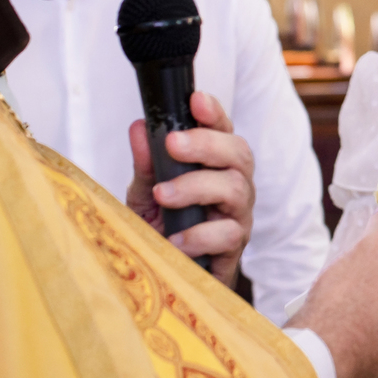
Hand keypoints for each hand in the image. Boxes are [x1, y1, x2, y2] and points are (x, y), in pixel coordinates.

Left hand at [125, 90, 254, 285]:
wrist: (164, 278)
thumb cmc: (161, 228)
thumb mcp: (145, 193)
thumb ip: (146, 163)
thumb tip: (138, 128)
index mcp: (215, 164)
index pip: (223, 130)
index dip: (214, 113)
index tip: (196, 100)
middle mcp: (234, 184)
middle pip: (239, 153)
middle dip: (207, 144)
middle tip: (173, 144)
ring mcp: (238, 215)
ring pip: (236, 189)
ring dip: (198, 187)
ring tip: (165, 195)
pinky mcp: (236, 248)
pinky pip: (229, 234)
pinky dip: (200, 234)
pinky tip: (174, 239)